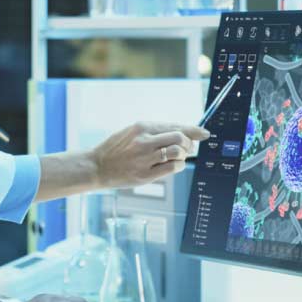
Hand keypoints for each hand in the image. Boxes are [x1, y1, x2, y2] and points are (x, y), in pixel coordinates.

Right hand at [90, 122, 211, 189]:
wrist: (97, 166)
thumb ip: (155, 131)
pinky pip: (172, 167)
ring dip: (183, 155)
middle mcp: (144, 141)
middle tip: (187, 148)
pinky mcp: (145, 175)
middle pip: (180, 137)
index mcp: (142, 127)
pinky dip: (178, 165)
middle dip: (189, 143)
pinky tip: (173, 165)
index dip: (193, 130)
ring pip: (178, 152)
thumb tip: (182, 132)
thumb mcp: (132, 132)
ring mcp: (145, 158)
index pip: (175, 126)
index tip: (204, 133)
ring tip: (178, 157)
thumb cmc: (115, 149)